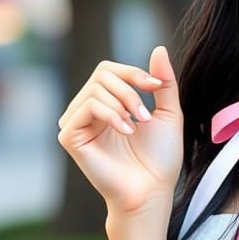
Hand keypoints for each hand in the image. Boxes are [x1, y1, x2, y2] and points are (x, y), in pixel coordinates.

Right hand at [57, 45, 182, 214]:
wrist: (152, 191)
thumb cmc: (160, 159)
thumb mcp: (169, 113)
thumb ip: (163, 82)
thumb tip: (158, 48)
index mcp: (106, 104)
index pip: (110, 70)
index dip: (133, 72)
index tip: (156, 88)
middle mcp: (87, 111)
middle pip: (102, 73)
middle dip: (129, 88)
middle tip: (145, 115)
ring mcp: (76, 124)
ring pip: (95, 88)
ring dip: (123, 103)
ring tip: (136, 126)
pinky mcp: (69, 137)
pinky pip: (87, 106)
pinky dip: (110, 114)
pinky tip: (125, 132)